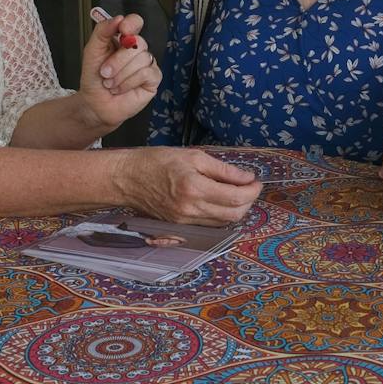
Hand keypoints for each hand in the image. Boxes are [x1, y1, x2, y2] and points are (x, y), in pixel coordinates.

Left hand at [77, 13, 160, 129]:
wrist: (95, 103)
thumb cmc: (94, 78)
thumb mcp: (92, 51)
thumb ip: (102, 31)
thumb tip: (118, 18)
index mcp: (123, 39)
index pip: (135, 22)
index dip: (131, 24)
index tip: (122, 30)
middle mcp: (138, 50)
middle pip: (138, 42)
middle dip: (118, 60)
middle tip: (105, 73)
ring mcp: (147, 64)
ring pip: (142, 59)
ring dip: (121, 74)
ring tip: (111, 83)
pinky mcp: (153, 79)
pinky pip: (146, 73)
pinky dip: (129, 82)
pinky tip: (121, 88)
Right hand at [114, 148, 262, 224]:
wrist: (126, 179)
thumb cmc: (156, 162)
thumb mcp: (193, 156)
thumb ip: (223, 169)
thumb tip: (247, 177)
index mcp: (195, 188)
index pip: (236, 198)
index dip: (252, 190)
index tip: (256, 181)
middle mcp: (191, 209)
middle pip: (234, 215)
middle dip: (248, 202)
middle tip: (250, 187)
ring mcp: (184, 221)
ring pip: (223, 223)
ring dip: (236, 210)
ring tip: (237, 192)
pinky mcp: (179, 227)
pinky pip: (209, 225)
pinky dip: (221, 215)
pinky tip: (220, 201)